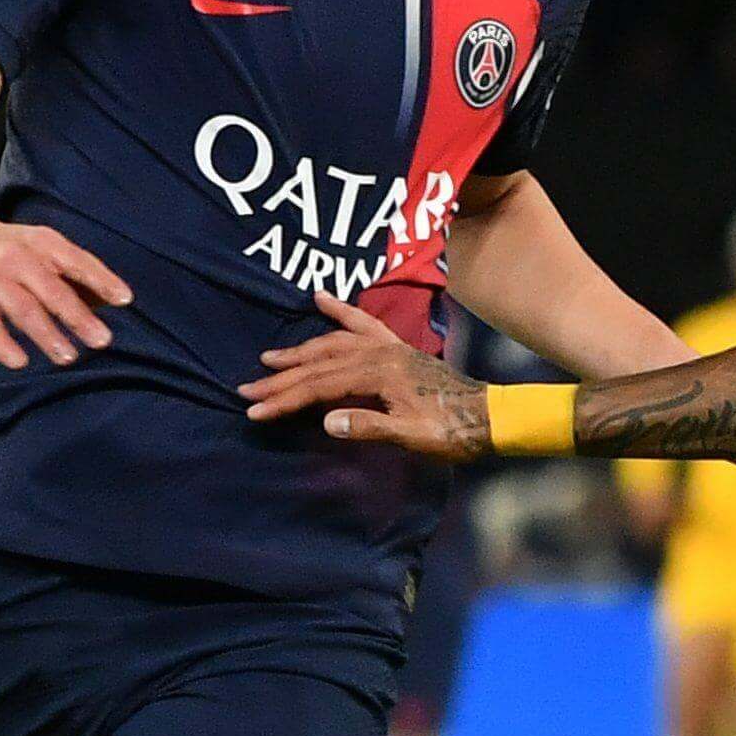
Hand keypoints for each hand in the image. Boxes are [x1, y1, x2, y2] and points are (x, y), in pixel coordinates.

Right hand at [0, 212, 131, 369]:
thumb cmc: (5, 248)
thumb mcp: (38, 247)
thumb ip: (72, 272)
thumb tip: (115, 300)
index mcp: (41, 243)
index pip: (76, 261)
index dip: (101, 279)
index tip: (125, 300)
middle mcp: (16, 256)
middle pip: (52, 289)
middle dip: (78, 316)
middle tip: (103, 341)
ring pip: (23, 308)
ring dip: (47, 334)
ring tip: (68, 357)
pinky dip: (3, 343)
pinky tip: (20, 361)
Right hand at [239, 292, 487, 457]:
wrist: (490, 416)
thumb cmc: (453, 433)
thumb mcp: (412, 437)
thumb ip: (369, 427)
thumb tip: (325, 420)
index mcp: (379, 375)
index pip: (319, 387)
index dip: (284, 399)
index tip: (255, 411)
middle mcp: (380, 354)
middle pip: (319, 364)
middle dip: (280, 378)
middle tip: (245, 391)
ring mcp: (388, 347)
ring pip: (333, 344)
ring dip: (299, 351)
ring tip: (268, 358)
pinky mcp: (396, 348)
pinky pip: (362, 323)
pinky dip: (339, 310)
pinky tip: (319, 298)